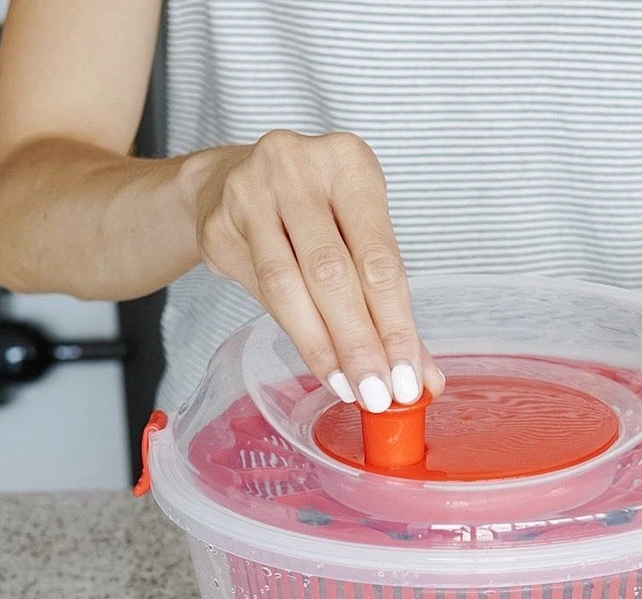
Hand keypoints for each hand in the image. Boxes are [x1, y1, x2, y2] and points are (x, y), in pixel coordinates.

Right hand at [180, 130, 444, 410]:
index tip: (407, 378)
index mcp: (349, 163)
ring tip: (347, 387)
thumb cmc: (314, 212)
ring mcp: (250, 193)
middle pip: (332, 273)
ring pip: (288, 287)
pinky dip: (293, 332)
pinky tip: (316, 361)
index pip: (379, 258)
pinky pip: (260, 291)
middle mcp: (298, 168)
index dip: (395, 325)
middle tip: (376, 393)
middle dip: (359, 343)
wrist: (229, 183)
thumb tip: (424, 377)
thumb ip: (390, 305)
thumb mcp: (360, 236)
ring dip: (321, 347)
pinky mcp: (217, 225)